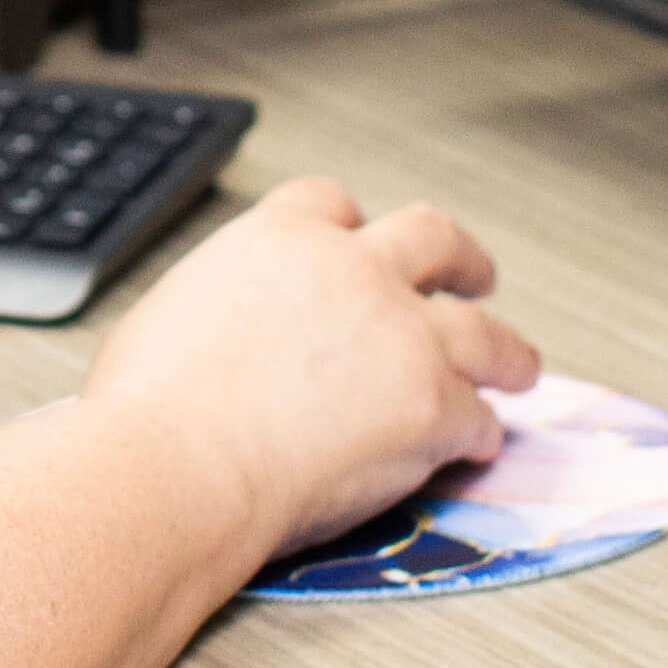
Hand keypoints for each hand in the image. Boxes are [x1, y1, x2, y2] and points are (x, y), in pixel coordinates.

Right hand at [78, 174, 537, 564]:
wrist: (177, 462)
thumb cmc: (149, 407)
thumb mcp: (170, 313)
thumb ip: (223, 305)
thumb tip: (223, 335)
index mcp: (279, 237)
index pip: (333, 205)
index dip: (355, 230)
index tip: (365, 245)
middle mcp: (351, 269)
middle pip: (433, 240)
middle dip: (462, 260)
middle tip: (474, 275)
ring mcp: (401, 334)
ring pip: (481, 329)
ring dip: (506, 349)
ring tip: (517, 365)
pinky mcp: (430, 404)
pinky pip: (475, 415)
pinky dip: (479, 431)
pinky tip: (478, 444)